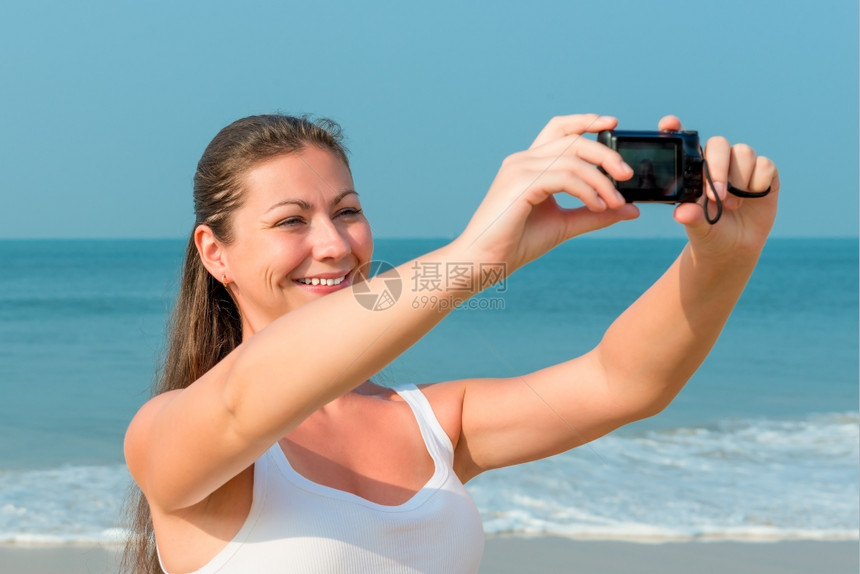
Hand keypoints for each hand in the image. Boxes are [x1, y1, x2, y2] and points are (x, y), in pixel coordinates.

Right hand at [456, 114, 639, 270]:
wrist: (484, 261)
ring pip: (572, 158)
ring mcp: (519, 169)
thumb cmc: (516, 243)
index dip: (585, 121)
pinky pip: (565, 177)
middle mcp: (523, 160)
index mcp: (529, 164)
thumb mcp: (564, 225)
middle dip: (605, 154)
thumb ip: (595, 213)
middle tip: (627, 174)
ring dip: (601, 179)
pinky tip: (598, 206)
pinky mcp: (520, 183)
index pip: (559, 129)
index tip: (612, 123)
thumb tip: (631, 209)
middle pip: (572, 139)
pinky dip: (587, 191)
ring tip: (615, 203)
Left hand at [660, 116, 779, 259]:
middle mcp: (718, 160)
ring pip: (744, 152)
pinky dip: (758, 183)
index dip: (676, 128)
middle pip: (719, 144)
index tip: (668, 124)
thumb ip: (691, 217)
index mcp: (695, 168)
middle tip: (716, 195)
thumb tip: (681, 213)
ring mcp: (742, 164)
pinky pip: (765, 165)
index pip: (686, 141)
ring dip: (738, 180)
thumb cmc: (709, 232)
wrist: (733, 247)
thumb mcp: (697, 228)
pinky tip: (752, 198)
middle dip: (718, 168)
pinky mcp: (764, 172)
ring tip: (732, 205)